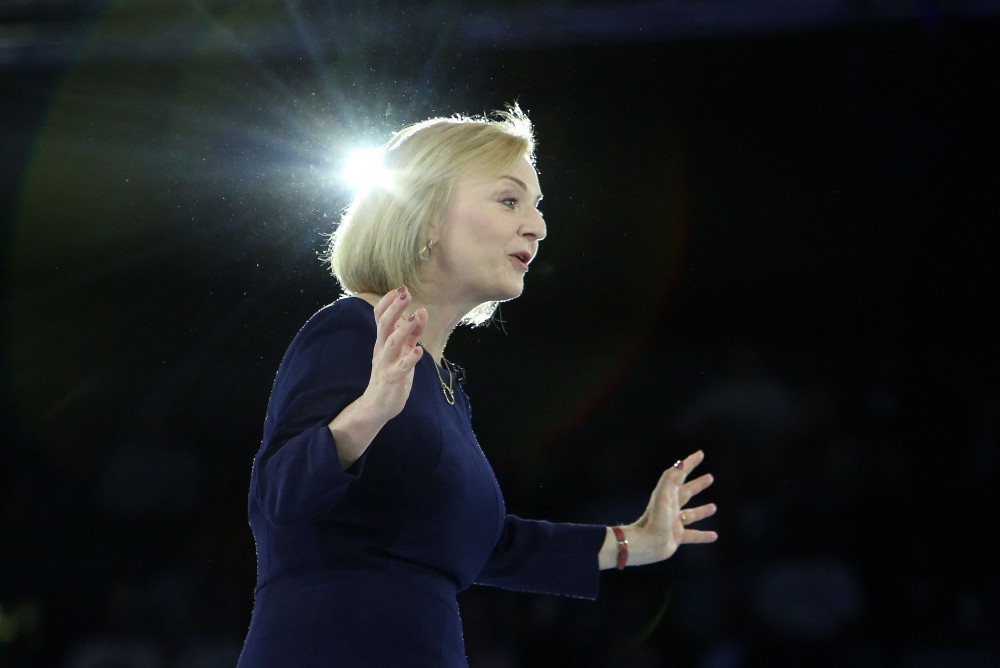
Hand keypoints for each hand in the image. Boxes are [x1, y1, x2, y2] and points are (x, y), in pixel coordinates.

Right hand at [359, 286, 425, 422]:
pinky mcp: (393, 379)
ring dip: (404, 329)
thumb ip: (412, 332)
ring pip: (392, 343)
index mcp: (382, 341)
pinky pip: (401, 367)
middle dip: (395, 308)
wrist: (377, 405)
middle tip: (405, 293)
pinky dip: (410, 359)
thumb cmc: (392, 373)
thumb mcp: (403, 350)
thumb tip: (421, 311)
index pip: (380, 316)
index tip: (400, 288)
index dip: (388, 301)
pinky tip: (419, 351)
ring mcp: (386, 364)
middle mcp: (381, 349)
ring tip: (416, 316)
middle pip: (384, 324)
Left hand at [602, 450, 717, 568]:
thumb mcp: (663, 495)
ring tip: (714, 507)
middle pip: (686, 492)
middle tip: (710, 477)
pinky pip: (693, 535)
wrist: (646, 544)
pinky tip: (714, 536)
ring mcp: (674, 522)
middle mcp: (671, 508)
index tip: (700, 454)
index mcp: (667, 495)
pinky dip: (703, 535)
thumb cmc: (654, 519)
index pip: (680, 475)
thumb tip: (681, 463)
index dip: (690, 463)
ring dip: (702, 510)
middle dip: (697, 485)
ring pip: (690, 514)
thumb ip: (670, 479)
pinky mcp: (677, 537)